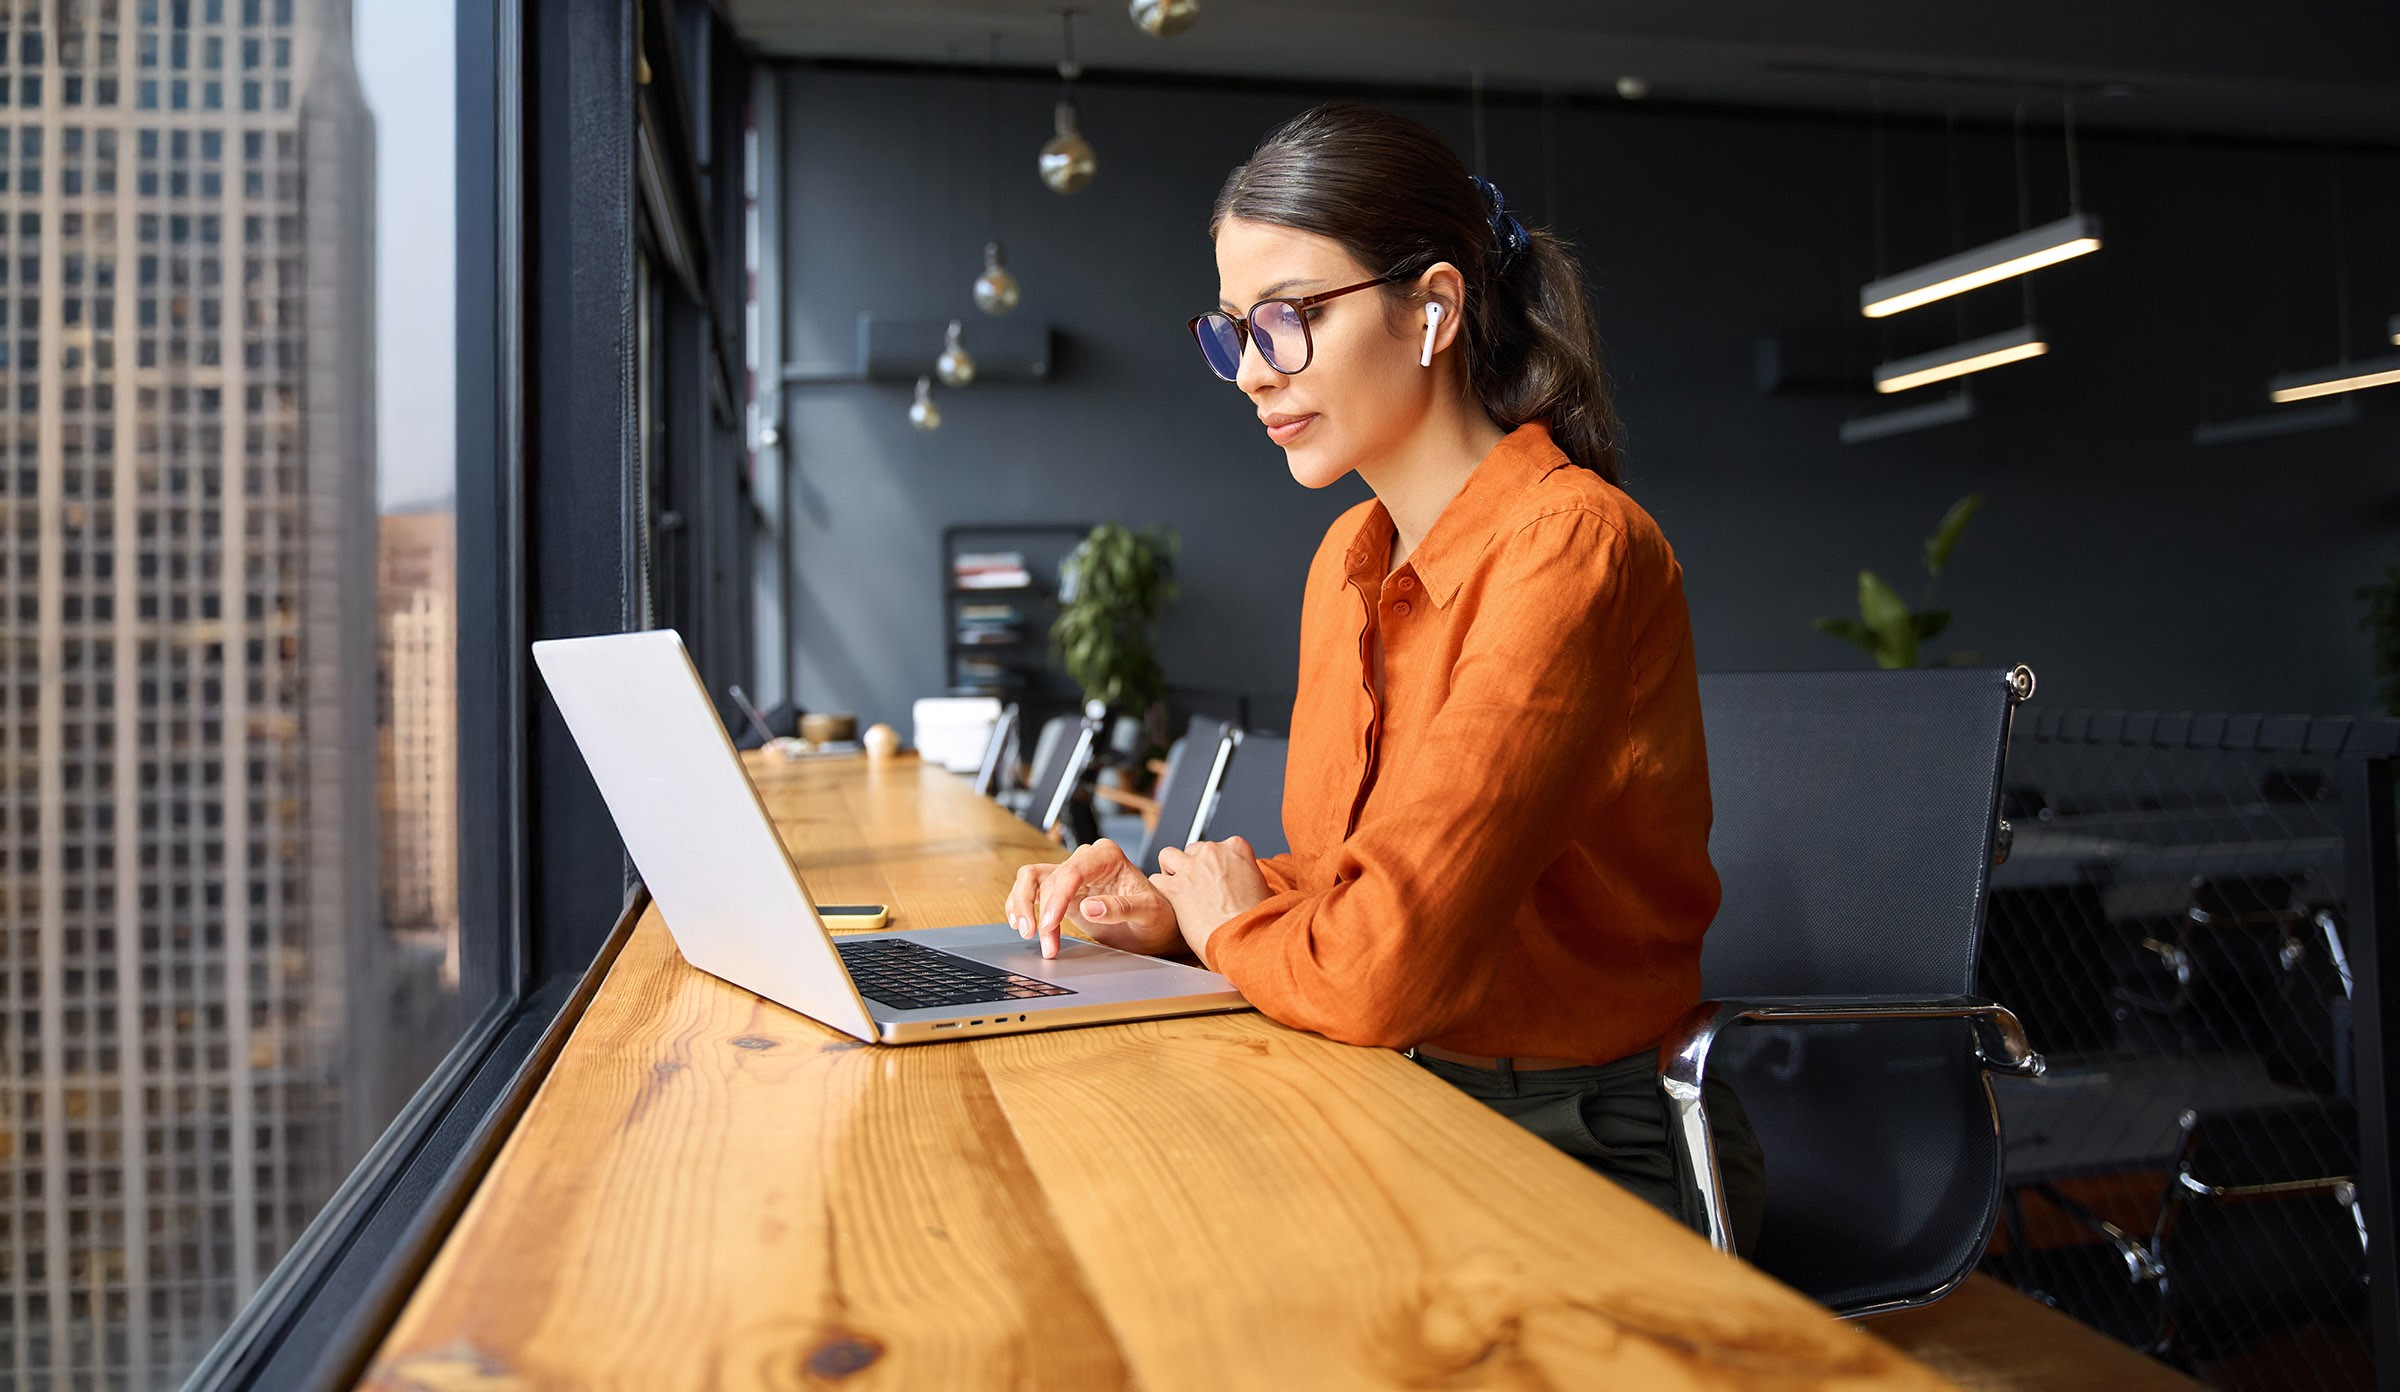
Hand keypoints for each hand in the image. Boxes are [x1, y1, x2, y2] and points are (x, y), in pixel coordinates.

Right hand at [1004, 838, 1182, 959]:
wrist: (1157, 927)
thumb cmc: (1158, 915)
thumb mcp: (1147, 912)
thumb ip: (1120, 908)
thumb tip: (1088, 907)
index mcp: (1108, 856)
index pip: (1072, 871)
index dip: (1056, 898)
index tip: (1050, 924)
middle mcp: (1087, 860)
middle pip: (1048, 879)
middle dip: (1041, 912)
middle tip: (1043, 941)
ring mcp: (1073, 875)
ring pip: (1032, 880)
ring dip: (1024, 907)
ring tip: (1027, 934)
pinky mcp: (1064, 893)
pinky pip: (1033, 891)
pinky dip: (1022, 906)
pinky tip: (1021, 923)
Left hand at [1149, 837, 1271, 964]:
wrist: (1246, 937)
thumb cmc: (1257, 919)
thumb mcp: (1264, 889)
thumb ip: (1248, 877)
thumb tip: (1245, 884)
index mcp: (1236, 849)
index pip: (1217, 846)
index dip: (1214, 864)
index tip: (1215, 878)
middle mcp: (1212, 853)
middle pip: (1192, 850)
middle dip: (1193, 867)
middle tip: (1199, 889)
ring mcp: (1191, 868)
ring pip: (1168, 856)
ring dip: (1171, 870)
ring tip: (1180, 889)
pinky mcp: (1174, 887)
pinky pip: (1157, 880)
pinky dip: (1162, 891)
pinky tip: (1171, 902)